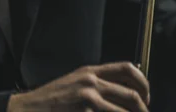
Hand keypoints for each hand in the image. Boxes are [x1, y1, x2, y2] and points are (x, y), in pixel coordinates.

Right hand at [7, 62, 149, 111]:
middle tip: (145, 110)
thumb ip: (100, 81)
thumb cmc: (55, 97)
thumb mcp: (78, 81)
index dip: (142, 80)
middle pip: (129, 89)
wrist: (29, 107)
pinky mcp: (83, 108)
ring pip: (122, 104)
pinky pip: (108, 111)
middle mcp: (91, 79)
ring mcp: (87, 94)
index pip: (127, 68)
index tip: (146, 94)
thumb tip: (127, 84)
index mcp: (92, 70)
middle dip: (142, 103)